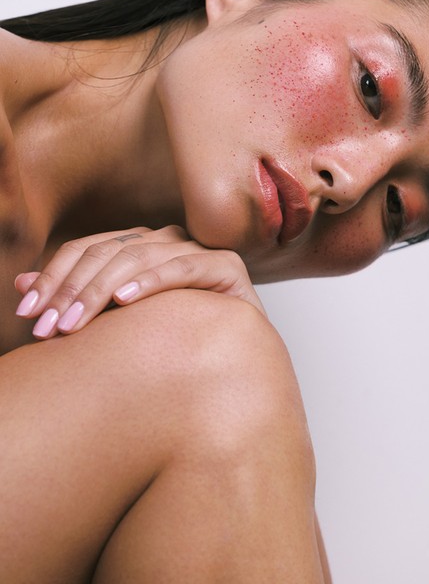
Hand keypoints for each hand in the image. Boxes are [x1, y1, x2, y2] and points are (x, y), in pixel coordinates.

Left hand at [14, 226, 265, 339]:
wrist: (235, 359)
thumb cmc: (172, 341)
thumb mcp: (113, 322)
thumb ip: (74, 300)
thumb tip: (21, 285)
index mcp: (139, 245)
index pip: (86, 248)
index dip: (53, 276)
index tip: (28, 313)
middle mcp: (166, 240)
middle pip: (106, 252)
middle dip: (72, 289)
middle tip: (48, 327)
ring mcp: (196, 249)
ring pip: (139, 256)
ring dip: (101, 289)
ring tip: (76, 321)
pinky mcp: (226, 266)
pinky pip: (183, 267)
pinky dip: (151, 280)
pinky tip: (124, 300)